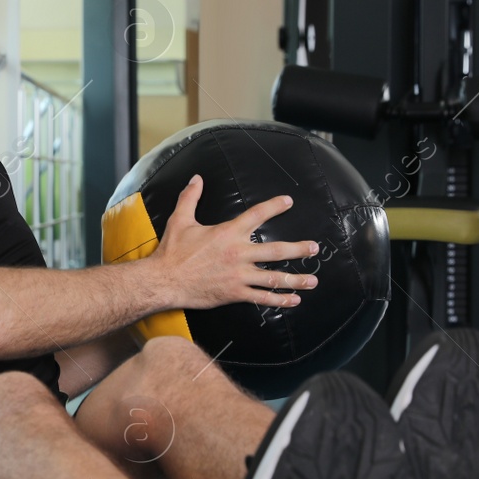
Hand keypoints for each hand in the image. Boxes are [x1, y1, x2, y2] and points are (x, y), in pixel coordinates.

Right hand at [148, 176, 319, 310]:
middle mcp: (238, 253)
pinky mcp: (234, 293)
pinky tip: (293, 300)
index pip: (257, 215)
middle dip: (298, 249)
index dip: (274, 207)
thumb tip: (196, 178)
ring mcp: (238, 275)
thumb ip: (190, 197)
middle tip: (314, 247)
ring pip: (273, 277)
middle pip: (276, 250)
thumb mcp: (180, 220)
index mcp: (228, 232)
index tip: (288, 202)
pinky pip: (261, 297)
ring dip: (295, 279)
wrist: (164, 280)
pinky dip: (279, 300)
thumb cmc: (172, 251)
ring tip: (312, 280)